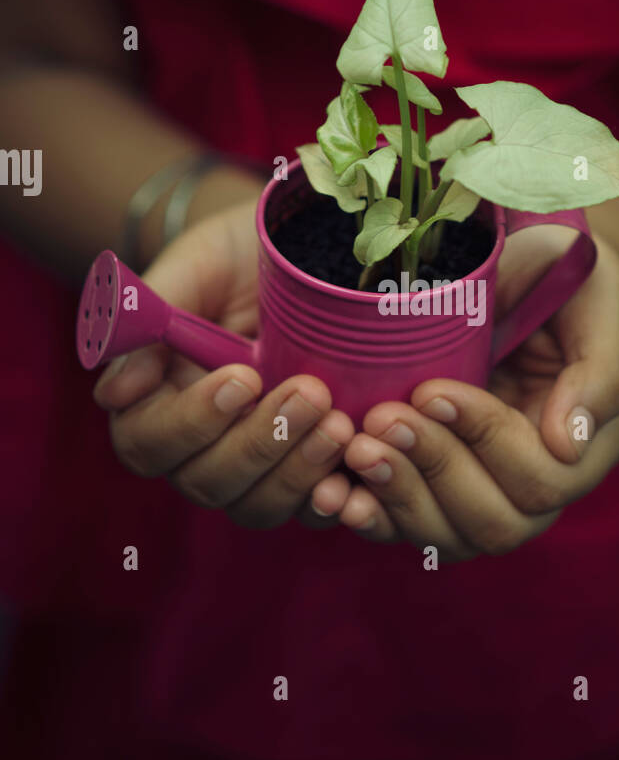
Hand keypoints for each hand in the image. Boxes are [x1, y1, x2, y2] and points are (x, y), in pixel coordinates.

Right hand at [93, 187, 353, 527]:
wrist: (305, 249)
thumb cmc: (237, 257)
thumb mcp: (196, 268)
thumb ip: (150, 320)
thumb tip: (112, 392)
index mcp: (155, 403)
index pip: (149, 443)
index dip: (192, 421)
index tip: (241, 378)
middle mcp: (201, 447)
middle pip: (207, 482)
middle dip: (260, 444)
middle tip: (310, 392)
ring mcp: (256, 468)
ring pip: (258, 505)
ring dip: (299, 472)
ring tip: (342, 424)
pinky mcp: (310, 473)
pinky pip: (317, 510)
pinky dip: (338, 499)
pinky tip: (364, 466)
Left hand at [309, 232, 618, 560]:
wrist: (518, 269)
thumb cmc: (565, 276)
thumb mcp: (599, 305)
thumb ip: (601, 374)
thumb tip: (567, 446)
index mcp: (585, 449)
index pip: (541, 479)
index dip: (486, 440)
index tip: (433, 388)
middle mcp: (538, 487)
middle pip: (494, 524)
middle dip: (434, 471)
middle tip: (382, 418)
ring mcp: (485, 495)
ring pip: (446, 536)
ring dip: (397, 496)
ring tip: (356, 447)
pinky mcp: (434, 489)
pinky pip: (404, 526)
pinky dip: (371, 515)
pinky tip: (336, 492)